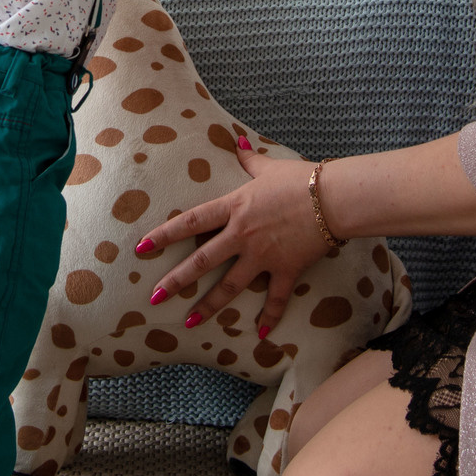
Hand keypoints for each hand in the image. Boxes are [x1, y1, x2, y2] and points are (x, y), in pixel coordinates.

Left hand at [135, 139, 330, 336]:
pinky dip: (269, 317)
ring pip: (229, 285)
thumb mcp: (269, 167)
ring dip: (208, 305)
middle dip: (176, 280)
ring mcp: (263, 255)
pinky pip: (275, 298)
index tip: (142, 247)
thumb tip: (236, 140)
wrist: (333, 198)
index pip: (191, 222)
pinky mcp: (286, 269)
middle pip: (202, 261)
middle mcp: (242, 234)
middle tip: (153, 297)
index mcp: (234, 207)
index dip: (164, 234)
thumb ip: (248, 158)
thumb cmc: (301, 179)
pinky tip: (260, 335)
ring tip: (189, 321)